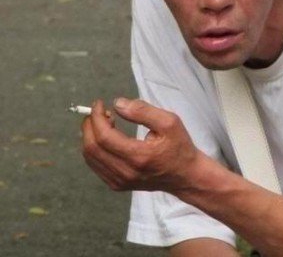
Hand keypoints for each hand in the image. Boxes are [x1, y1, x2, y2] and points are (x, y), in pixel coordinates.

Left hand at [81, 98, 199, 193]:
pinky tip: (106, 137)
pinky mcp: (118, 185)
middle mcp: (126, 172)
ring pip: (91, 158)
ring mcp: (120, 181)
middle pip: (92, 148)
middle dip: (90, 125)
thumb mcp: (169, 122)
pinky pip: (96, 165)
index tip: (99, 103)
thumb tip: (117, 104)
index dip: (96, 117)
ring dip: (90, 136)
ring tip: (103, 122)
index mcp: (139, 156)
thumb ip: (143, 111)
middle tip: (99, 111)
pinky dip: (94, 148)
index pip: (104, 137)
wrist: (186, 175)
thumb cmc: (180, 146)